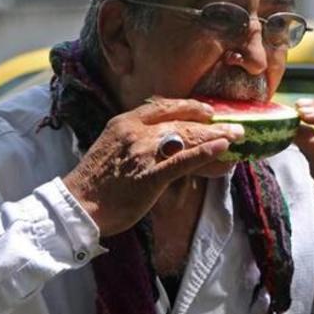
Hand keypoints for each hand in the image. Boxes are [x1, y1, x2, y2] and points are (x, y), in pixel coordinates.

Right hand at [62, 98, 243, 237]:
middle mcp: (135, 132)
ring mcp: (142, 153)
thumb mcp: (113, 148)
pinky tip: (222, 148)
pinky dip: (204, 153)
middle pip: (180, 122)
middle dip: (210, 123)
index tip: (207, 110)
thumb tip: (163, 141)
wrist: (77, 206)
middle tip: (233, 125)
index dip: (189, 106)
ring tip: (237, 135)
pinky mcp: (149, 176)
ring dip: (215, 136)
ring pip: (186, 138)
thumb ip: (135, 140)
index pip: (163, 106)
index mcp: (124, 122)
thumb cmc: (96, 183)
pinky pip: (183, 161)